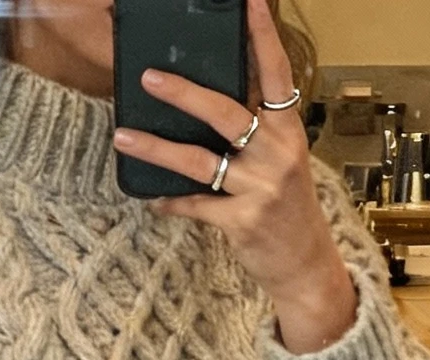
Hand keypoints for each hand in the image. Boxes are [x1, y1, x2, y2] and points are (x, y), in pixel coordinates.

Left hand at [113, 0, 358, 355]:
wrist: (305, 264)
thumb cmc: (288, 206)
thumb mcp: (282, 159)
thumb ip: (256, 130)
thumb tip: (208, 102)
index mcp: (288, 130)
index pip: (276, 74)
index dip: (262, 37)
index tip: (250, 2)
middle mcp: (277, 154)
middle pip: (226, 113)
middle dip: (184, 94)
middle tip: (150, 77)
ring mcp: (259, 189)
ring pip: (200, 161)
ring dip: (157, 149)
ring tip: (124, 137)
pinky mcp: (241, 223)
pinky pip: (195, 205)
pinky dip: (171, 201)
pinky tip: (152, 197)